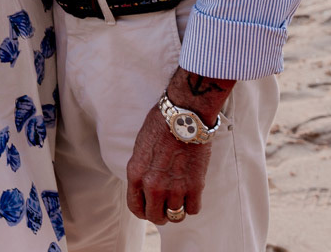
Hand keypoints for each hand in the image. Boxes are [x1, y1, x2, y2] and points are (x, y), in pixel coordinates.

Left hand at [126, 105, 210, 224]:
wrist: (184, 114)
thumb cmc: (161, 124)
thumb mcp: (141, 147)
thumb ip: (142, 170)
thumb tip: (145, 187)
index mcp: (136, 174)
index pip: (136, 208)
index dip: (144, 211)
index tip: (150, 207)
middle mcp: (153, 185)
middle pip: (156, 217)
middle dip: (161, 213)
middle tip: (167, 205)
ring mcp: (174, 188)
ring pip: (176, 216)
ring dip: (178, 207)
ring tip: (180, 195)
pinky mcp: (195, 186)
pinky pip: (193, 209)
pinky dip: (193, 203)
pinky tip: (192, 190)